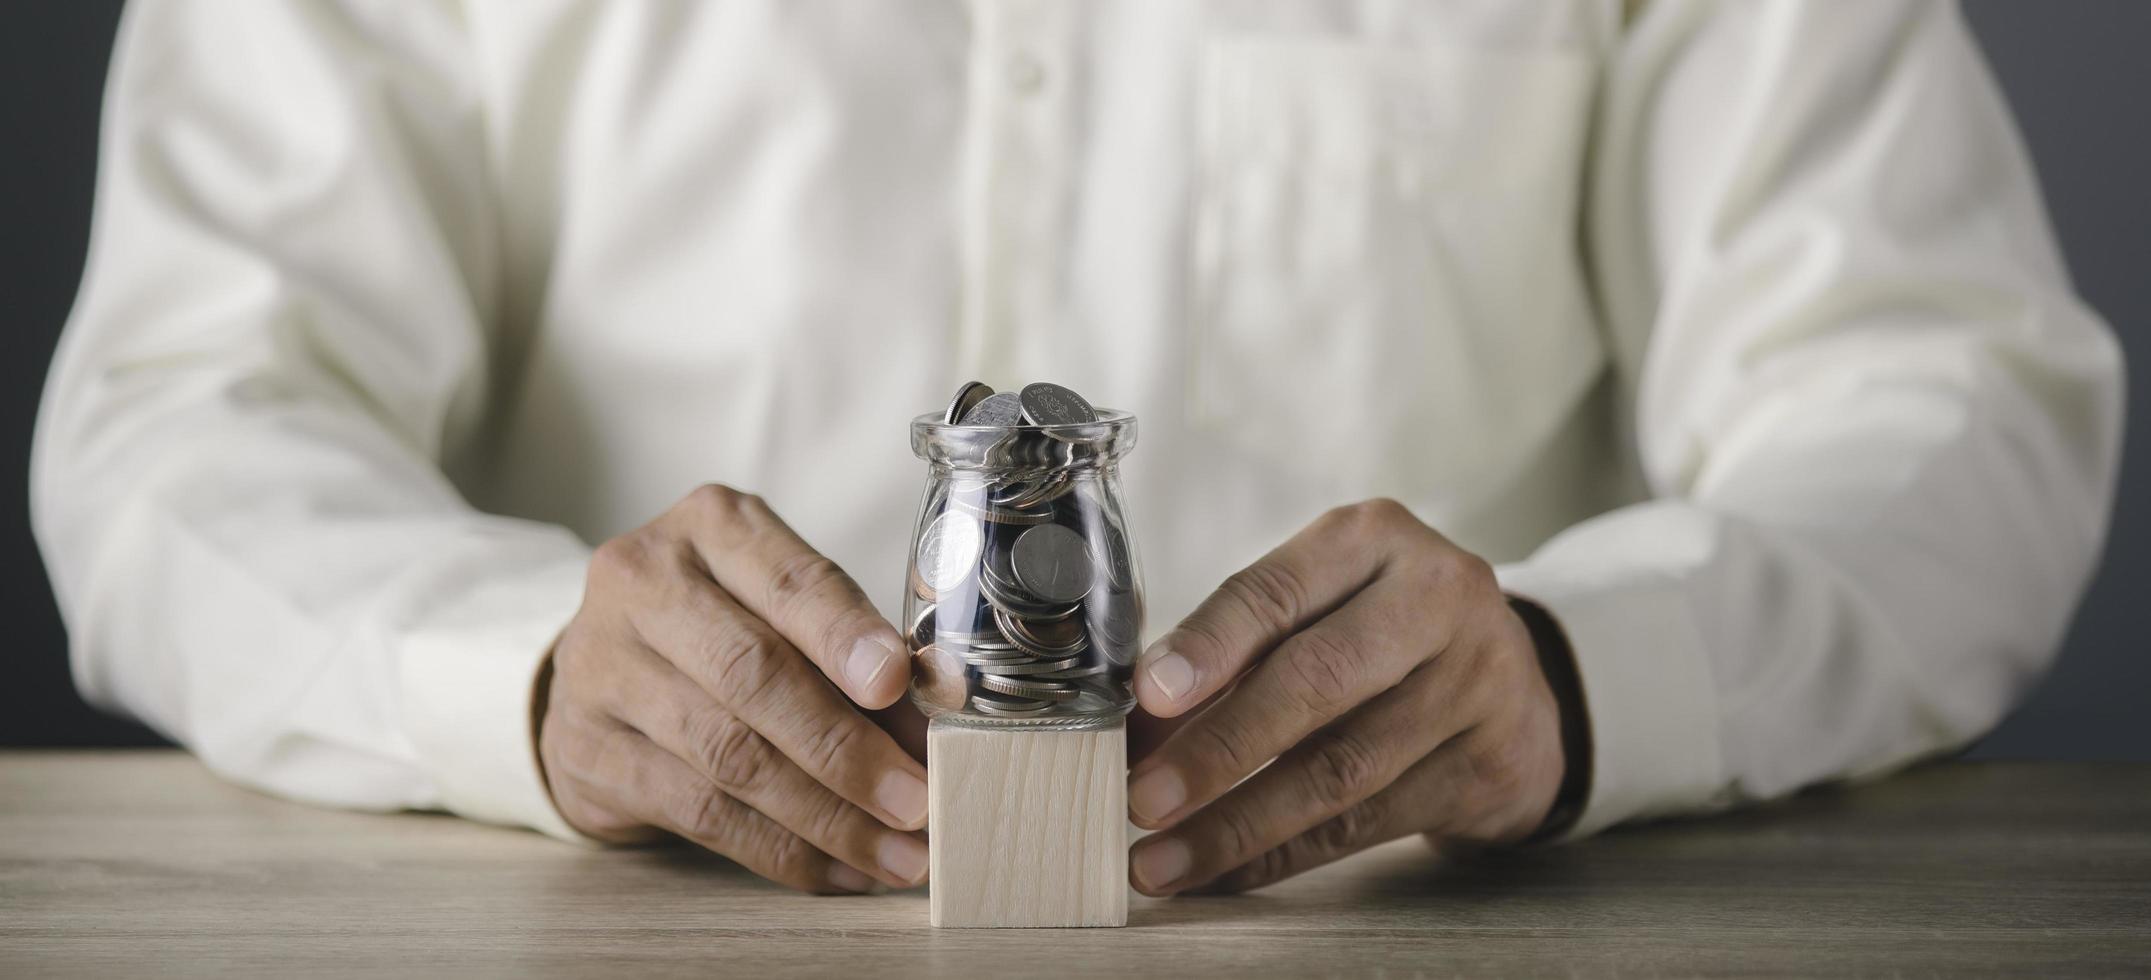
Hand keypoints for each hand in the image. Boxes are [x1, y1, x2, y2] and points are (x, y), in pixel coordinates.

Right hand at [539, 485, 930, 893]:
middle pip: (753, 673)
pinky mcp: (586, 749)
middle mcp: (643, 582)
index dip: (846, 636)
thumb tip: (930, 733)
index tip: (898, 685)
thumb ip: (852, 657)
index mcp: (712, 526)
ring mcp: (602, 666)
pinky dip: (780, 850)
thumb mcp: (783, 610)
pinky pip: (698, 811)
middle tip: (916, 802)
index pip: (790, 580)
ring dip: (826, 817)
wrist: (599, 667)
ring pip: (728, 753)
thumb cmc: (723, 628)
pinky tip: (837, 869)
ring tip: (894, 855)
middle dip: (846, 749)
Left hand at [1125, 499, 1569, 894]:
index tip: (1147, 699)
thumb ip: (1234, 647)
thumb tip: (1138, 721)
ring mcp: (1477, 682)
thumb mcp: (1320, 606)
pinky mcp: (1489, 764)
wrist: (1516, 689)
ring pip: (1341, 766)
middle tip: (1144, 798)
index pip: (1277, 592)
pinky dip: (1286, 853)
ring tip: (1163, 859)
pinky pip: (1367, 822)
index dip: (1208, 647)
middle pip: (1316, 679)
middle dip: (1218, 747)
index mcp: (1375, 539)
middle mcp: (1438, 598)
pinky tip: (1227, 872)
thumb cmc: (1381, 638)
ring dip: (1239, 823)